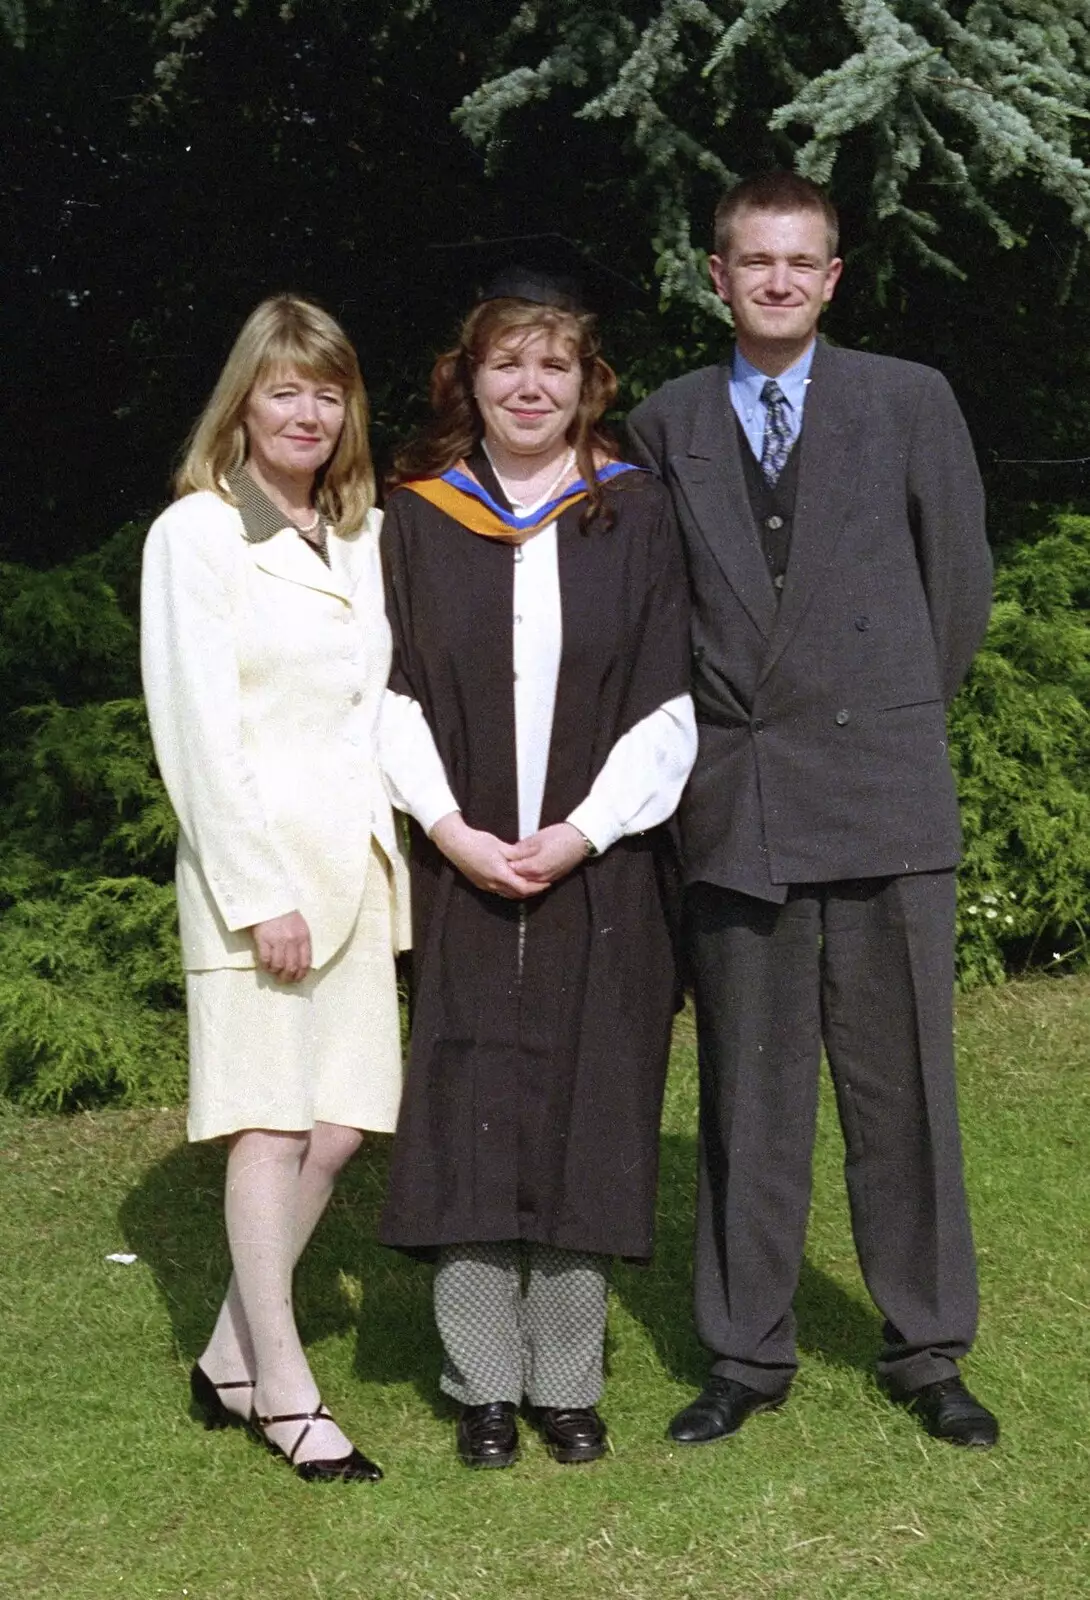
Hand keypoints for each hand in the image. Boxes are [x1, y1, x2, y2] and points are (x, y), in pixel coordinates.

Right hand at [250, 911, 311, 981]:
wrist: (269, 900)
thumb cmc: (284, 913)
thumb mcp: (300, 925)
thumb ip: (301, 941)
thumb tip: (299, 962)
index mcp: (303, 937)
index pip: (305, 962)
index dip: (301, 975)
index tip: (296, 980)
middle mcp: (292, 940)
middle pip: (292, 967)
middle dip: (287, 978)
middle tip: (282, 981)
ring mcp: (277, 940)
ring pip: (278, 965)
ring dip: (275, 973)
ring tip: (273, 973)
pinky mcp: (263, 939)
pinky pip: (265, 959)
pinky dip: (265, 966)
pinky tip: (264, 965)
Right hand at [430, 812, 548, 899]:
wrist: (455, 844)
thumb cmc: (476, 842)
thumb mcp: (500, 845)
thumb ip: (517, 853)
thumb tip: (532, 856)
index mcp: (499, 873)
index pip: (523, 887)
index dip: (537, 887)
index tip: (546, 883)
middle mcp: (492, 883)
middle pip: (517, 894)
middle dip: (532, 891)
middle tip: (542, 884)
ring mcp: (486, 886)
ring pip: (508, 894)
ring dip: (521, 891)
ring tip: (531, 883)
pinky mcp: (481, 884)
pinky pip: (500, 891)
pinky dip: (510, 890)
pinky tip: (515, 882)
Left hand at [509, 822, 589, 885]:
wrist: (581, 840)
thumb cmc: (562, 836)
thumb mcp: (538, 839)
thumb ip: (522, 849)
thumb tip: (510, 853)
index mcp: (536, 866)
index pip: (515, 870)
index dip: (506, 864)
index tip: (500, 858)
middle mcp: (542, 877)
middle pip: (520, 880)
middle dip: (511, 873)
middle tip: (503, 864)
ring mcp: (548, 879)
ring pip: (528, 883)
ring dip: (519, 877)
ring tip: (513, 867)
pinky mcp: (553, 878)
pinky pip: (537, 883)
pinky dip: (529, 879)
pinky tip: (525, 871)